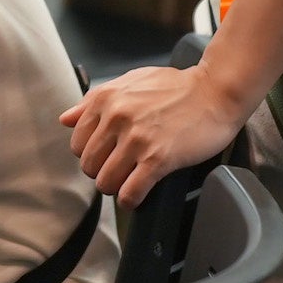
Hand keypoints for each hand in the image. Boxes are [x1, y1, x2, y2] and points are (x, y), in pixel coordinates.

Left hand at [61, 62, 249, 206]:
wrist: (215, 91)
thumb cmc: (177, 87)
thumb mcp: (130, 82)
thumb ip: (95, 101)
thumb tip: (66, 118)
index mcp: (107, 99)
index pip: (78, 142)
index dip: (92, 154)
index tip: (106, 156)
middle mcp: (117, 118)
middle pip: (89, 166)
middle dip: (102, 173)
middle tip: (120, 171)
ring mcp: (136, 139)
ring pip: (106, 182)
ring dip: (116, 188)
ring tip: (129, 182)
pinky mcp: (157, 159)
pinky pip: (130, 192)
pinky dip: (131, 200)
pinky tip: (138, 195)